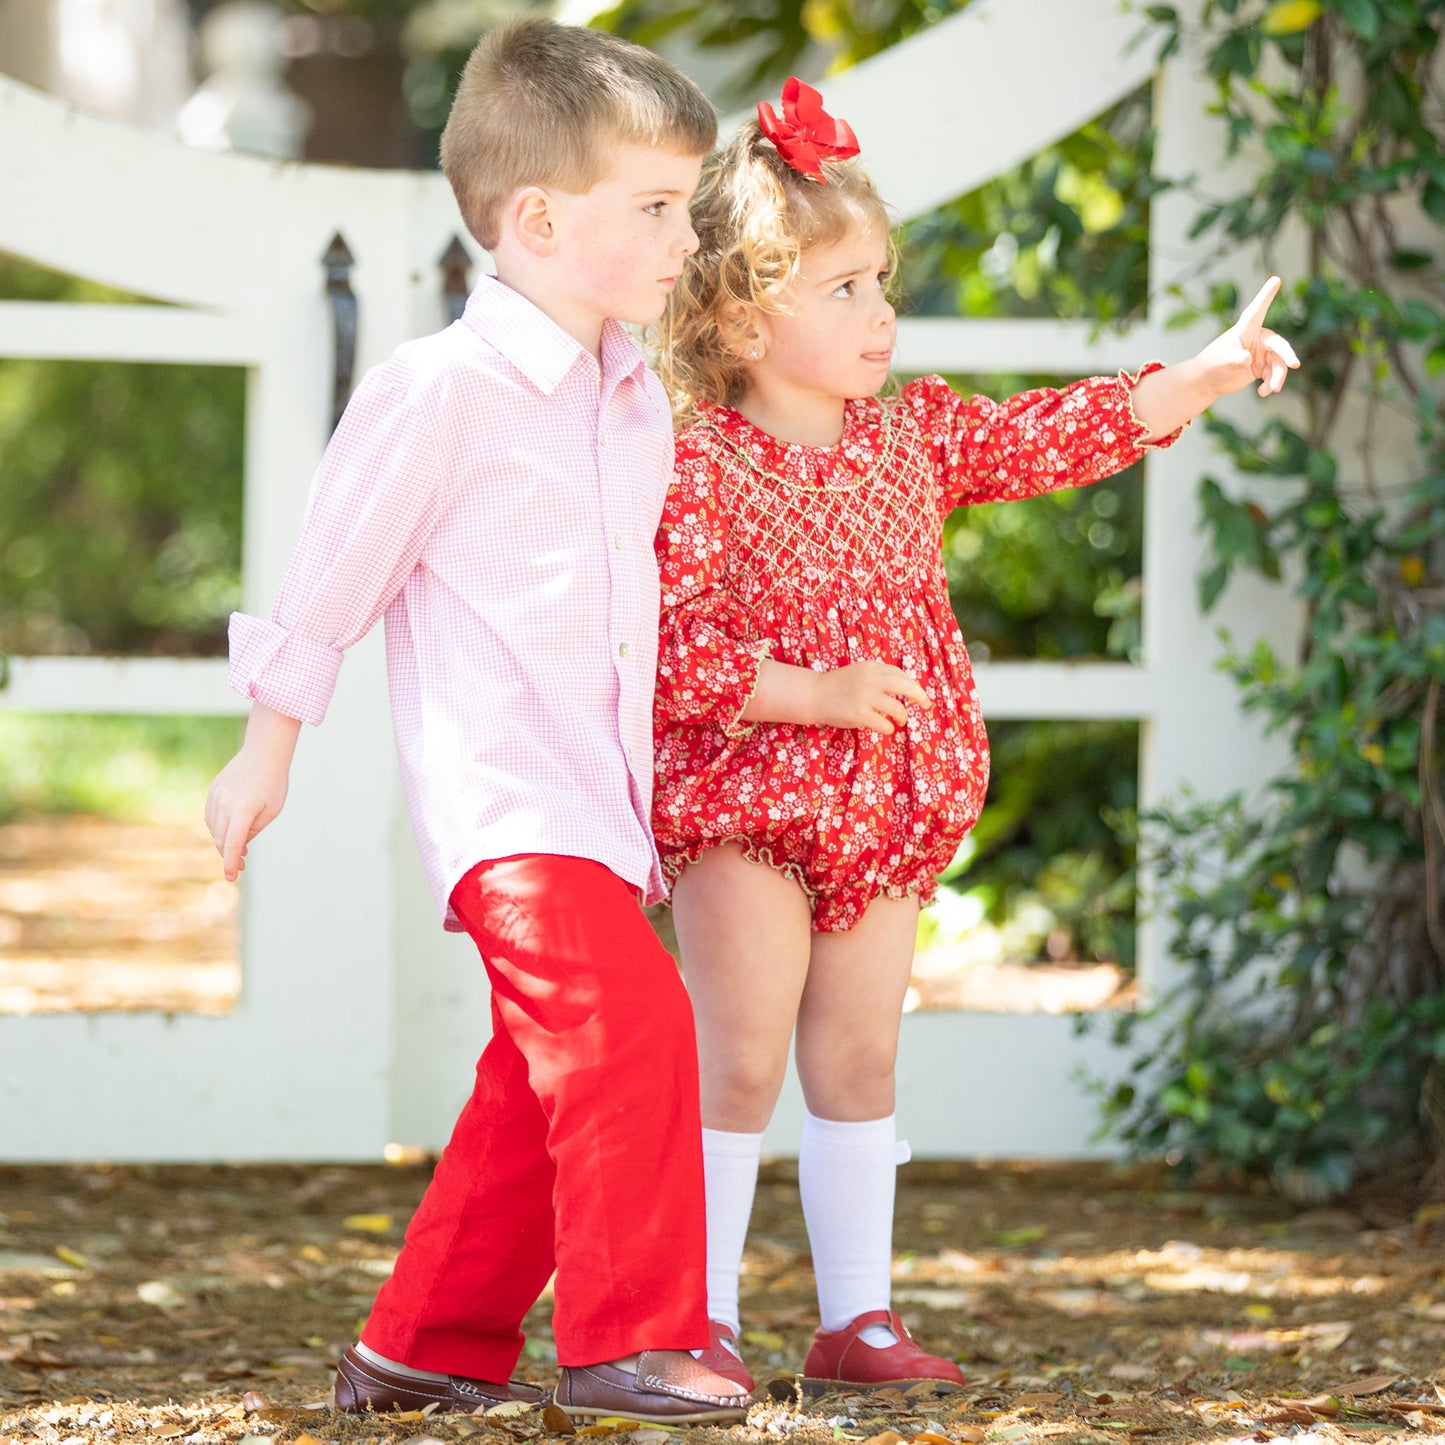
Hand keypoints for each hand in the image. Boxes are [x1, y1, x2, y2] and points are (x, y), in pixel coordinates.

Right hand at [205, 751, 286, 880]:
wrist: (263, 752)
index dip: (232, 863)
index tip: (232, 877)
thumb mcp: (271, 811)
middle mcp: (225, 804)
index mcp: (242, 810)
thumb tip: (239, 845)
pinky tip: (230, 830)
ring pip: (214, 829)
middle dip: (230, 855)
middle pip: (222, 839)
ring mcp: (216, 796)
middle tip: (241, 866)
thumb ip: (253, 830)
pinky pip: (211, 816)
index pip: (234, 844)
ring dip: (224, 841)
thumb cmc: (273, 783)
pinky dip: (219, 827)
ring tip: (240, 847)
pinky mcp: (212, 791)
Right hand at [812, 660, 932, 734]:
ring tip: (900, 720)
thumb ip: (878, 677)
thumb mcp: (859, 673)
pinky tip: (884, 727)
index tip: (917, 694)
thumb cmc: (837, 686)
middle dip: (920, 696)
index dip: (912, 685)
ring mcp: (865, 697)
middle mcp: (871, 680)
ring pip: (898, 709)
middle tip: (926, 705)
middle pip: (906, 687)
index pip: (900, 674)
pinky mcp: (860, 714)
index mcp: (872, 668)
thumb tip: (905, 687)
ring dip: (902, 716)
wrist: (814, 694)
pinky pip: (885, 724)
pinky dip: (888, 728)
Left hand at [1195, 275, 1299, 399]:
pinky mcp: (1262, 365)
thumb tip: (1246, 359)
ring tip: (1271, 390)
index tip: (1276, 279)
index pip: (1256, 310)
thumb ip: (1233, 359)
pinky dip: (1271, 384)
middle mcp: (1257, 338)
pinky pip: (1275, 373)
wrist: (1208, 381)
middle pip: (1278, 343)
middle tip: (1294, 364)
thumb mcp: (1221, 362)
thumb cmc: (1211, 365)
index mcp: (1244, 330)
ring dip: (1278, 377)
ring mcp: (1261, 352)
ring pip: (1279, 362)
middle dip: (1286, 354)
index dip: (1266, 295)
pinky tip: (1263, 393)